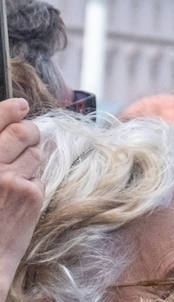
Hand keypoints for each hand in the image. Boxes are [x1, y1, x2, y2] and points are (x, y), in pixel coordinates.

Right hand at [0, 98, 44, 299]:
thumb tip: (7, 136)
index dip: (9, 109)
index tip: (20, 104)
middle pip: (23, 132)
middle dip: (31, 130)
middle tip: (30, 132)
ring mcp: (11, 177)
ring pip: (36, 154)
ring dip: (33, 157)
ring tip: (20, 172)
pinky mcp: (31, 194)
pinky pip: (39, 177)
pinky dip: (34, 182)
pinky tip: (22, 196)